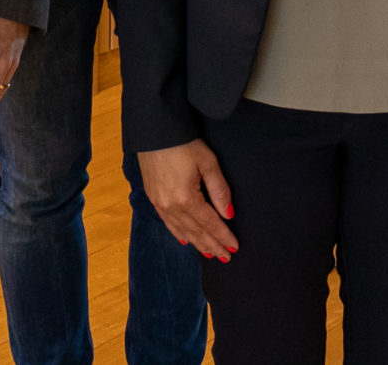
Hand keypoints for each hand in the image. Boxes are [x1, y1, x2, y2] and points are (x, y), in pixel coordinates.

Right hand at [139, 138, 238, 261]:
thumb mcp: (208, 162)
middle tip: (226, 257)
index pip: (210, 224)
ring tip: (211, 254)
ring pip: (182, 232)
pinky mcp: (153, 198)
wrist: (153, 130)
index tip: (234, 247)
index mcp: (186, 199)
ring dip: (198, 244)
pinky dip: (179, 235)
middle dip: (212, 245)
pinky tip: (186, 241)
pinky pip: (168, 224)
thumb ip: (219, 190)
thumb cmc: (183, 142)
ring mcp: (159, 204)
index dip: (223, 236)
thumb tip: (229, 214)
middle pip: (196, 232)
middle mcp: (171, 206)